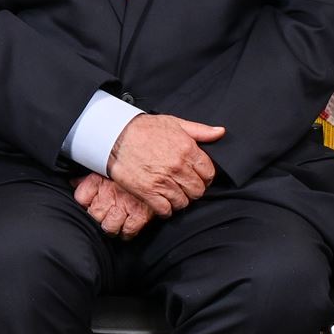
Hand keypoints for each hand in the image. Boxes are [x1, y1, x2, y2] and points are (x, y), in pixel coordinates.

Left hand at [72, 171, 152, 237]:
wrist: (156, 168)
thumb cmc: (131, 168)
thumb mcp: (106, 168)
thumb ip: (88, 178)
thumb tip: (73, 182)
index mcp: (99, 180)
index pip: (81, 198)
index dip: (85, 203)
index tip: (91, 204)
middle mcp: (110, 193)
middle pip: (94, 215)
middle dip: (99, 217)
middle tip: (106, 214)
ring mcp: (126, 205)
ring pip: (109, 227)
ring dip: (111, 227)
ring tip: (115, 223)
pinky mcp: (141, 214)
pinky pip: (128, 231)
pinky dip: (127, 232)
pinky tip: (127, 227)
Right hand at [106, 114, 226, 216]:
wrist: (113, 136)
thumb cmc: (143, 129)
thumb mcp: (174, 122)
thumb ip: (200, 130)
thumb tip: (220, 132)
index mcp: (187, 150)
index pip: (209, 173)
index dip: (204, 176)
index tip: (196, 176)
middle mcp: (178, 167)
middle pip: (198, 190)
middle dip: (192, 189)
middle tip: (183, 184)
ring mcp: (163, 181)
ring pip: (183, 202)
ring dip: (178, 199)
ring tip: (171, 192)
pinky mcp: (148, 192)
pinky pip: (165, 210)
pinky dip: (165, 209)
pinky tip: (161, 201)